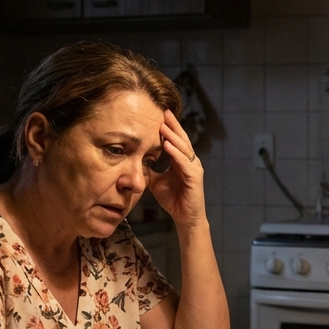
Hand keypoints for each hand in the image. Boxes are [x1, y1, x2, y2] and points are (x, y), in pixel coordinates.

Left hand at [148, 110, 205, 227]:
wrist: (185, 218)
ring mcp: (193, 169)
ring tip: (163, 125)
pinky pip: (184, 163)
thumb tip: (134, 161)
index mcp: (182, 161)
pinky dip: (176, 153)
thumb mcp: (156, 181)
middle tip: (164, 111)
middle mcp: (190, 161)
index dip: (169, 127)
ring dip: (173, 136)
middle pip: (182, 139)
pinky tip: (167, 145)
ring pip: (183, 148)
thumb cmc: (173, 199)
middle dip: (173, 125)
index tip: (159, 115)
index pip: (176, 140)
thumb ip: (149, 170)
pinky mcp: (194, 178)